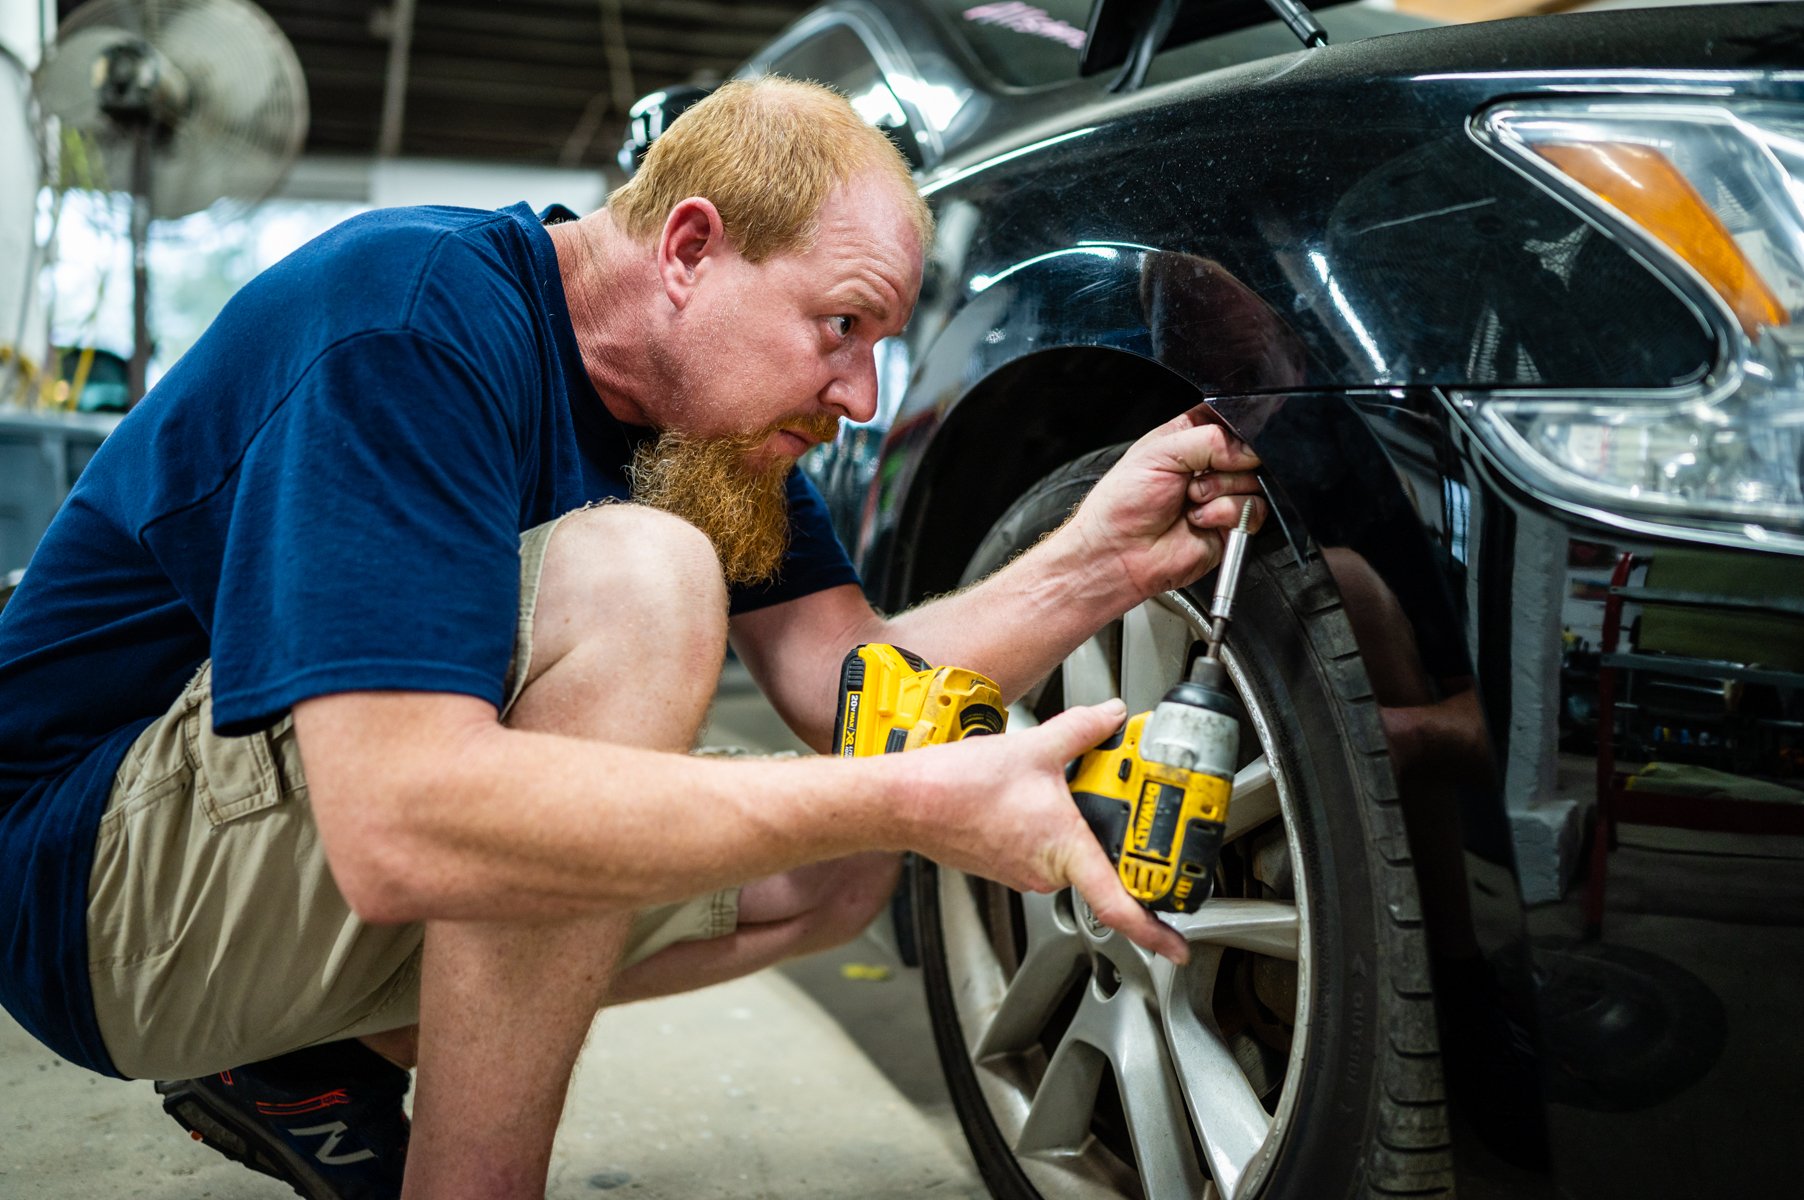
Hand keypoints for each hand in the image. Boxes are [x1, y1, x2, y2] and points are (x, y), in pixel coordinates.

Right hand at [909, 699, 1188, 963]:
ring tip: (1064, 783)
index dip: (1154, 932)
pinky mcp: (1005, 863)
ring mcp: (1023, 872)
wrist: (904, 801)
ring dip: (1077, 823)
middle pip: (1099, 865)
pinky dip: (1049, 824)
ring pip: (1068, 852)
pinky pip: (1041, 847)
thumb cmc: (956, 787)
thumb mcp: (1033, 746)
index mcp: (1062, 850)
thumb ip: (1082, 730)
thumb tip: (1112, 716)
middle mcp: (1045, 872)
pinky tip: (1030, 795)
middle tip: (1120, 800)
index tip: (1179, 947)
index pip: (1118, 906)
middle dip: (1114, 836)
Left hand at [1066, 409, 1263, 601]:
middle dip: (1223, 465)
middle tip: (1192, 479)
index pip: (1230, 419)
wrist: (1120, 552)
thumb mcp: (1159, 452)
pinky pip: (1254, 510)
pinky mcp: (1231, 523)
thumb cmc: (1122, 503)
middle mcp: (1210, 464)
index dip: (1232, 429)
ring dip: (1220, 491)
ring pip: (1255, 481)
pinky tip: (1199, 518)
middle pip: (1249, 451)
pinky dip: (1226, 514)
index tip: (1219, 442)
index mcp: (1190, 437)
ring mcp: (1222, 494)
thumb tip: (1249, 449)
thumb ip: (1210, 440)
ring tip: (1191, 501)